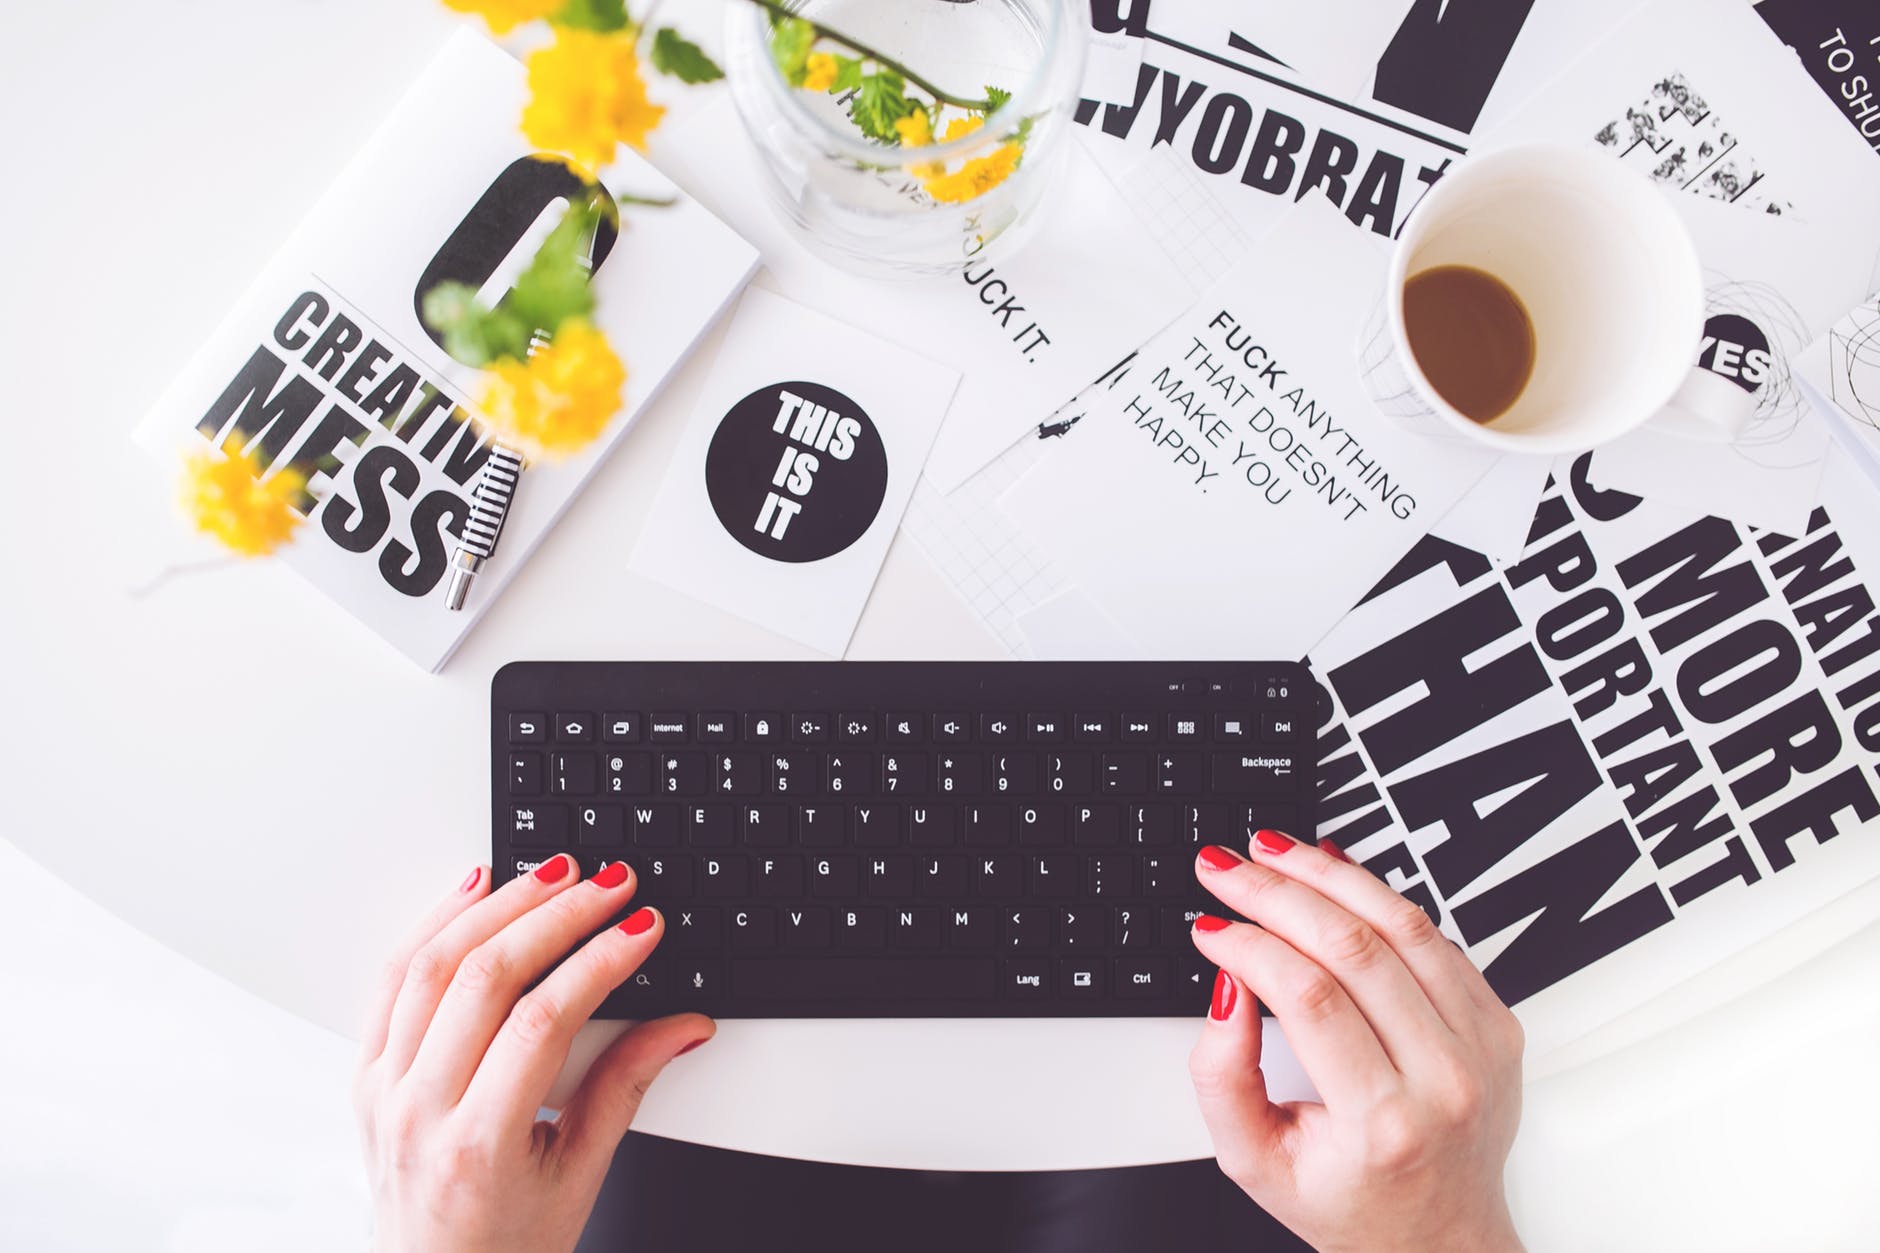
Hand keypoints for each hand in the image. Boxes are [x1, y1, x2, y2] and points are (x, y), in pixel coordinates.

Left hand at [354, 854, 712, 1252]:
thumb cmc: (505, 1248)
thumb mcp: (580, 1176)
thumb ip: (626, 1087)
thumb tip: (682, 1025)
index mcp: (477, 1145)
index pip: (542, 1022)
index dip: (599, 962)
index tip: (640, 927)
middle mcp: (418, 1111)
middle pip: (484, 978)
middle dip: (556, 916)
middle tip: (608, 887)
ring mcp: (383, 1090)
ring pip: (430, 966)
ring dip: (496, 907)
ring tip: (551, 876)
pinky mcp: (367, 1075)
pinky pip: (390, 980)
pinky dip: (433, 925)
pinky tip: (472, 892)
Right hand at [1186, 832, 1524, 1252]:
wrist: (1440, 1238)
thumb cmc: (1349, 1201)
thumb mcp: (1255, 1162)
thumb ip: (1222, 1077)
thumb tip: (1227, 986)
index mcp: (1384, 1124)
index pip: (1309, 998)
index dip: (1249, 945)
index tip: (1209, 925)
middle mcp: (1445, 1080)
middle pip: (1354, 948)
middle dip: (1276, 892)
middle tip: (1226, 868)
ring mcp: (1481, 1048)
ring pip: (1402, 926)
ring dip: (1327, 875)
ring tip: (1273, 851)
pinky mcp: (1496, 1024)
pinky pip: (1434, 937)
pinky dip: (1379, 895)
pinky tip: (1332, 872)